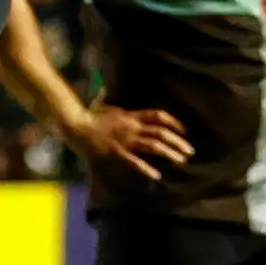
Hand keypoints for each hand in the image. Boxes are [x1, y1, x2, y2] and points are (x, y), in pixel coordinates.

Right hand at [63, 102, 191, 181]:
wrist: (75, 124)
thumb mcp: (102, 105)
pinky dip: (146, 169)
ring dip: (170, 153)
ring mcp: (125, 139)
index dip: (174, 123)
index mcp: (131, 115)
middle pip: (161, 132)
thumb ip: (109, 99)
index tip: (184, 131)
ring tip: (181, 161)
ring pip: (153, 145)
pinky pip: (134, 161)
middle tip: (190, 151)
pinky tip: (156, 175)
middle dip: (178, 142)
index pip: (158, 116)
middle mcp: (132, 126)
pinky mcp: (116, 152)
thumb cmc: (88, 116)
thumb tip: (103, 88)